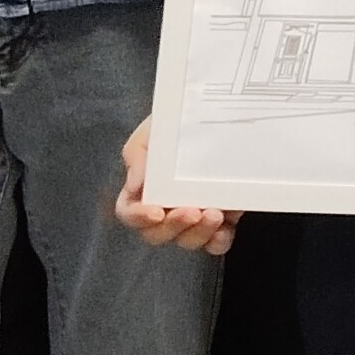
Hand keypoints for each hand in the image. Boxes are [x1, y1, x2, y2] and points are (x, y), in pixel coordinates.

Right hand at [114, 119, 238, 253]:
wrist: (221, 111)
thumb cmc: (179, 121)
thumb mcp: (154, 128)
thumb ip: (139, 153)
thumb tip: (135, 184)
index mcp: (142, 188)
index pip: (129, 213)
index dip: (139, 218)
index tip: (157, 212)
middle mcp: (165, 207)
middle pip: (157, 234)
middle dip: (174, 227)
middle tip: (193, 211)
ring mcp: (192, 217)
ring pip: (187, 241)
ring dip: (199, 233)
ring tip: (215, 213)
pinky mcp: (220, 220)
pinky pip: (216, 243)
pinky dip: (219, 240)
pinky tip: (225, 226)